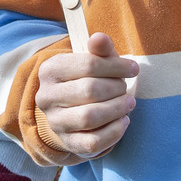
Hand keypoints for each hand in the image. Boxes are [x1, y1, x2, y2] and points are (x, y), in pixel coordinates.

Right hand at [35, 31, 138, 158]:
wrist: (71, 111)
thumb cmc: (86, 79)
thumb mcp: (92, 60)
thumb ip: (99, 49)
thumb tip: (100, 38)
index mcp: (50, 70)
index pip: (88, 65)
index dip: (116, 66)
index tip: (133, 69)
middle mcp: (46, 97)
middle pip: (90, 90)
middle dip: (116, 88)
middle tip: (125, 88)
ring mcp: (55, 122)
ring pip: (90, 117)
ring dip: (117, 109)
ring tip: (128, 103)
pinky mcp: (68, 143)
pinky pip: (93, 142)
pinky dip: (114, 131)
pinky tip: (123, 121)